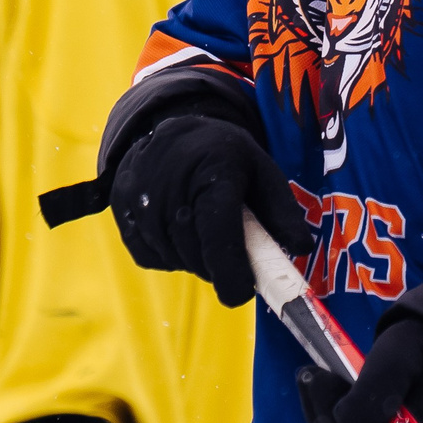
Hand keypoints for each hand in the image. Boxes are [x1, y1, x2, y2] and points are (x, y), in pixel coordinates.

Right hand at [109, 114, 315, 306]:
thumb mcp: (262, 172)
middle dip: (220, 265)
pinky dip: (169, 255)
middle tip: (233, 249)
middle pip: (197, 254)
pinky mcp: (121, 211)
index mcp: (213, 173)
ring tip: (204, 227)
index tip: (242, 293)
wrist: (173, 130)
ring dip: (195, 259)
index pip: (218, 232)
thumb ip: (282, 212)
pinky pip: (150, 257)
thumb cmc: (226, 156)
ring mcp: (140, 198)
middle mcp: (170, 186)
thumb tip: (301, 248)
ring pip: (174, 258)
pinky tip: (179, 229)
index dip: (230, 270)